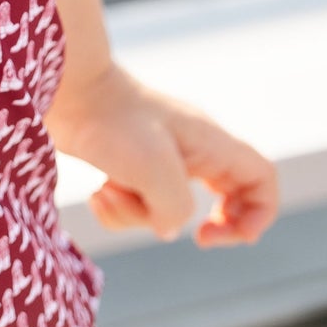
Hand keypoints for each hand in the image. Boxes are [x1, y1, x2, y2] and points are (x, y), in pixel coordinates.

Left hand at [45, 62, 279, 246]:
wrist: (64, 88)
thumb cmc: (113, 123)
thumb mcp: (155, 173)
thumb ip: (176, 210)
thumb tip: (168, 226)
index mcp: (210, 144)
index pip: (262, 178)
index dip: (259, 214)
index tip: (228, 234)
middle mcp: (191, 149)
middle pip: (227, 198)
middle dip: (212, 226)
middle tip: (199, 238)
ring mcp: (159, 156)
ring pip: (168, 208)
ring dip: (137, 213)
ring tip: (109, 192)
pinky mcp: (126, 162)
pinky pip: (135, 202)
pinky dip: (116, 205)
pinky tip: (96, 192)